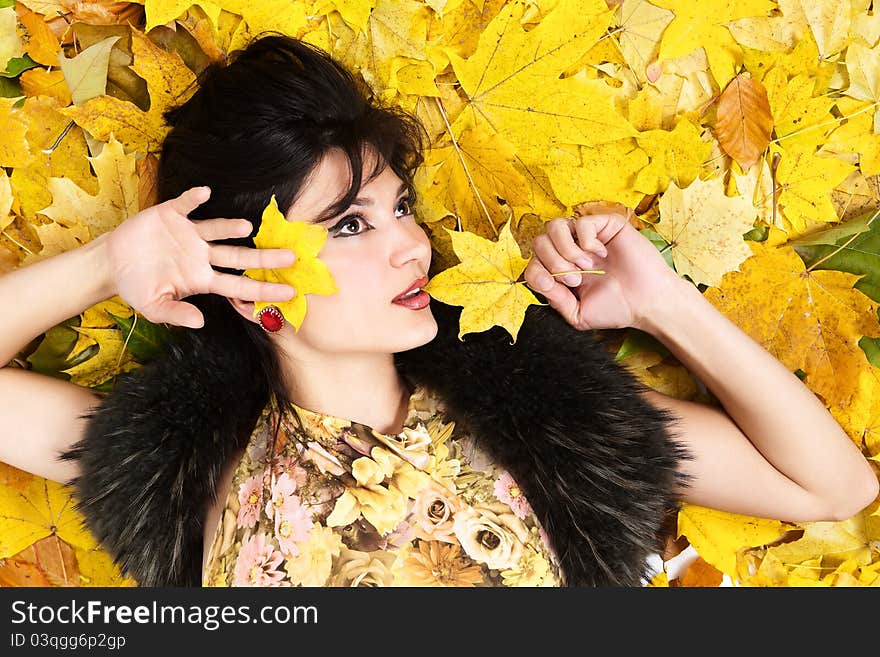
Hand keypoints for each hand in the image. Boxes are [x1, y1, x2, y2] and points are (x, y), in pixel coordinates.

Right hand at [105, 186, 296, 328]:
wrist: (112, 264)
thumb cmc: (137, 287)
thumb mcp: (154, 307)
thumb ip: (176, 314)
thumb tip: (200, 322)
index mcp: (202, 278)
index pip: (239, 284)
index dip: (263, 288)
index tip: (289, 293)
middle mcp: (202, 255)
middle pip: (239, 255)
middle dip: (264, 257)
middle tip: (290, 257)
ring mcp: (189, 234)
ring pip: (216, 229)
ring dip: (229, 227)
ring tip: (245, 227)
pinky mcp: (171, 215)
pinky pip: (186, 205)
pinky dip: (194, 199)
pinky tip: (204, 193)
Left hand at [523, 201, 682, 330]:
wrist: (647, 303)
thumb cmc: (617, 307)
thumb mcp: (577, 313)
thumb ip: (554, 299)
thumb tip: (539, 279)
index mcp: (562, 269)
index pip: (533, 261)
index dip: (538, 272)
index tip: (554, 286)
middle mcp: (572, 250)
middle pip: (539, 242)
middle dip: (553, 263)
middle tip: (576, 279)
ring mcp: (587, 237)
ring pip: (555, 226)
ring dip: (565, 250)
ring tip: (585, 266)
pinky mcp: (606, 225)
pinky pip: (582, 222)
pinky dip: (587, 240)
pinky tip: (601, 253)